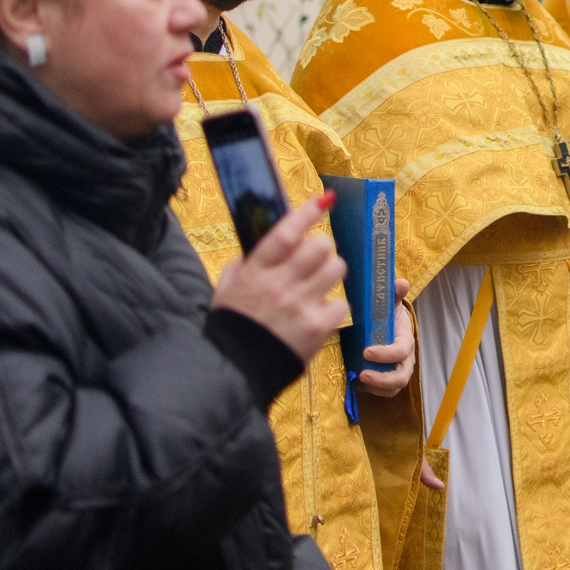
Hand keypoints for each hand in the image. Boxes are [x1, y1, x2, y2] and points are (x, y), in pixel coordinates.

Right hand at [212, 193, 346, 365]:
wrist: (235, 369)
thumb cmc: (232, 325)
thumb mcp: (228, 287)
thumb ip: (246, 262)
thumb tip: (267, 237)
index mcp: (255, 271)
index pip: (286, 232)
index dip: (307, 212)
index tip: (324, 200)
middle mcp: (279, 285)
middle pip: (320, 246)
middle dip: (321, 248)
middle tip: (314, 260)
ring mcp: (300, 306)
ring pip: (336, 269)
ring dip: (331, 272)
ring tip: (319, 284)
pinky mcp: (317, 328)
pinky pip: (341, 303)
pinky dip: (333, 307)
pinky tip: (318, 314)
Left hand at [359, 278, 416, 397]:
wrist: (387, 324)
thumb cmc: (387, 313)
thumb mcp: (390, 301)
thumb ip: (395, 293)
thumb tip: (401, 282)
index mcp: (406, 339)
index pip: (402, 351)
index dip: (386, 354)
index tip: (366, 351)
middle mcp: (405, 358)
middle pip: (402, 376)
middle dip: (383, 379)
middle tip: (362, 374)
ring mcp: (397, 370)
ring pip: (394, 388)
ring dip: (377, 387)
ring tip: (358, 380)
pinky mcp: (387, 379)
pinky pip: (384, 392)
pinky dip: (372, 391)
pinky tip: (356, 382)